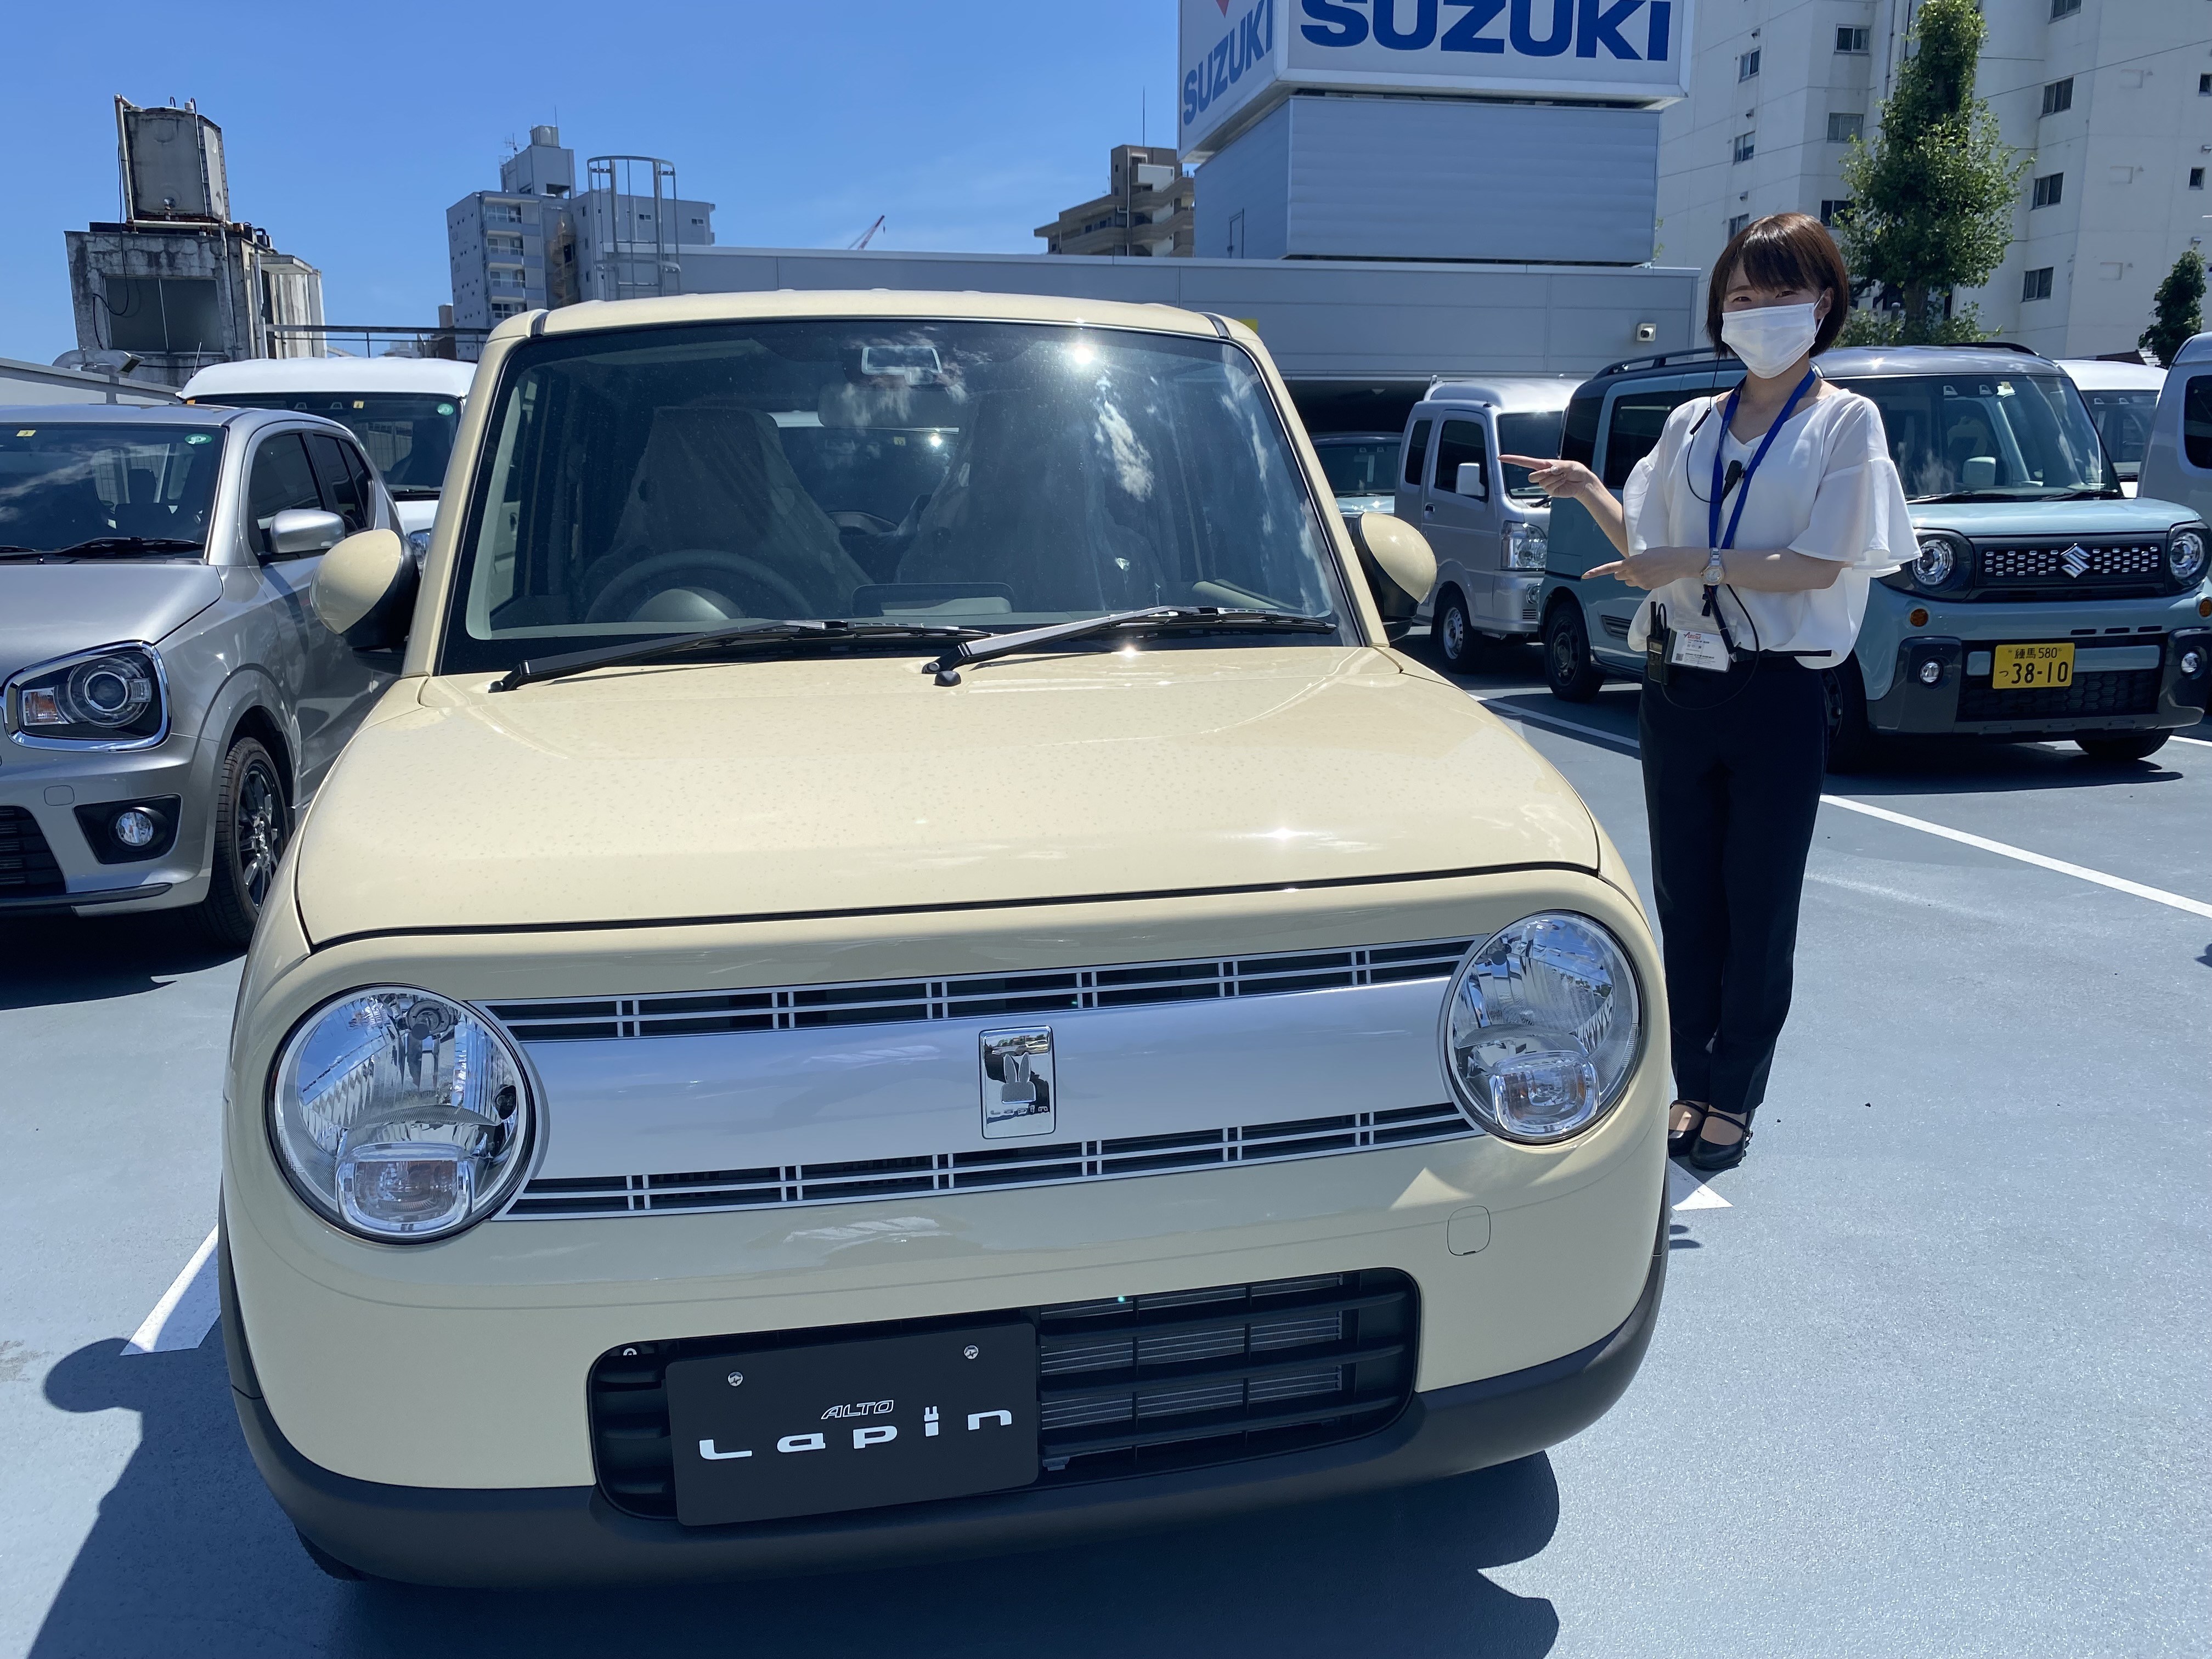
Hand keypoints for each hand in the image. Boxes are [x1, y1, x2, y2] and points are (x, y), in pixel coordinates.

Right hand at [1501, 455, 1599, 501]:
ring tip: (1563, 476)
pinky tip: (1563, 482)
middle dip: (1543, 475)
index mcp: (1543, 464)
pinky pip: (1549, 488)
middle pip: (1532, 477)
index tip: (1500, 458)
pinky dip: (1557, 484)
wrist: (1582, 482)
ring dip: (1554, 479)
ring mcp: (1545, 484)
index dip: (1512, 460)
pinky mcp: (1550, 492)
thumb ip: (1558, 466)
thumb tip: (1549, 470)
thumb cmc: (1576, 470)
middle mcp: (1542, 474)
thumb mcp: (1568, 464)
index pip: (1524, 462)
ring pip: (1541, 483)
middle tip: (1556, 472)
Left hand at [1585, 546, 1708, 588]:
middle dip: (1622, 573)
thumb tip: (1629, 568)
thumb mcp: (1645, 553)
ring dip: (1633, 577)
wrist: (1678, 562)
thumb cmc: (1663, 554)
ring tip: (1647, 571)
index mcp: (1630, 562)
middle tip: (1633, 568)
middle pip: (1618, 577)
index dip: (1596, 572)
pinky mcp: (1646, 587)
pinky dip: (1643, 581)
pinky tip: (1654, 575)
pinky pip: (1639, 585)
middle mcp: (1632, 573)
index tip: (1585, 576)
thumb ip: (1633, 561)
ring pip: (1628, 582)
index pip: (1609, 568)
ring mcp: (1639, 582)